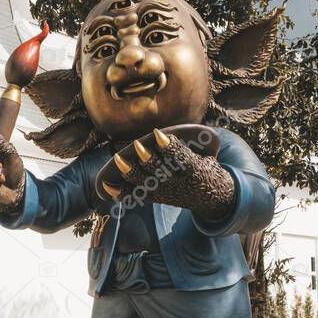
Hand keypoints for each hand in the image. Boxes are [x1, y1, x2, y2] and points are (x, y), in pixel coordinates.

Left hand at [105, 129, 234, 221]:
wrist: (211, 198)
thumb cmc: (205, 166)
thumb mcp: (207, 153)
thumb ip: (190, 140)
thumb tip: (172, 119)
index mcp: (193, 169)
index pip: (180, 157)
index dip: (168, 146)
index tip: (158, 134)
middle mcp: (177, 183)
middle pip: (159, 171)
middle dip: (147, 158)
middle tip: (136, 144)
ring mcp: (164, 192)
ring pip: (144, 183)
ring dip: (130, 171)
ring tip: (118, 159)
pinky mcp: (155, 198)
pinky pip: (134, 196)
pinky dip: (119, 192)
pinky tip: (106, 184)